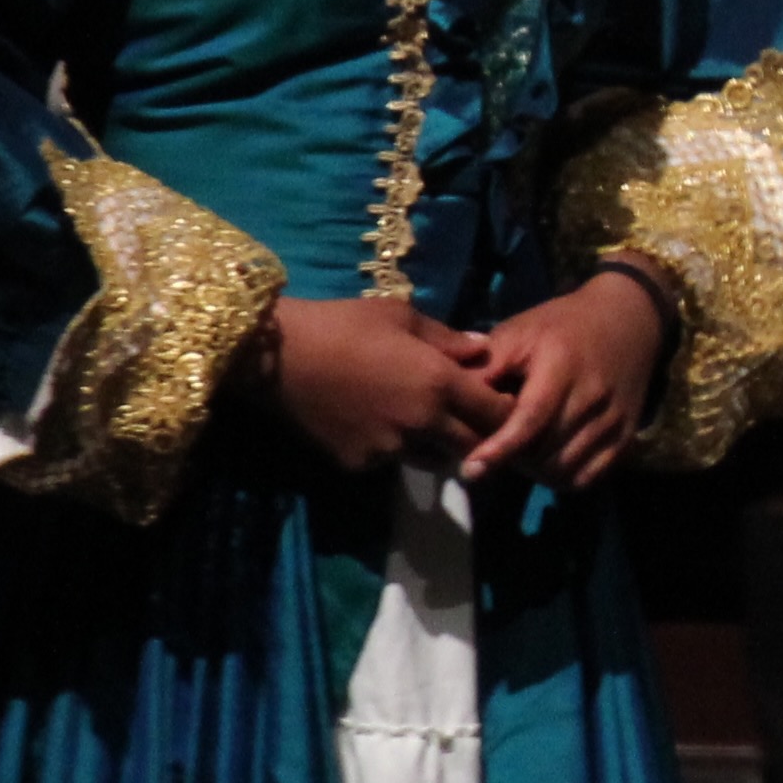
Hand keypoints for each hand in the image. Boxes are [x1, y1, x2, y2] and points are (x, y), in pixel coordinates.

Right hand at [268, 295, 506, 472]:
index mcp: (439, 384)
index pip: (495, 413)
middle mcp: (422, 424)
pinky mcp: (361, 465)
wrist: (279, 356)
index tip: (501, 404)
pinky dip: (395, 449)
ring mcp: (390, 449)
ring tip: (425, 423)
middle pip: (471, 447)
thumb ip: (448, 339)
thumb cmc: (343, 324)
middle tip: (470, 421)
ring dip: (438, 447)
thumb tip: (482, 350)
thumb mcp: (401, 317)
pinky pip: (392, 461)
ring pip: (434, 459)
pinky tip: (378, 424)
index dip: (503, 410)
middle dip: (477, 437)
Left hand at [459, 268, 665, 494]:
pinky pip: (590, 476)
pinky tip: (547, 463)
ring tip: (517, 458)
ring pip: (566, 469)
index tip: (471, 469)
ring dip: (536, 473)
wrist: (628, 318)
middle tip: (490, 456)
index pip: (530, 420)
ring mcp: (613, 419)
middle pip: (546, 452)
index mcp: (561, 368)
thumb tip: (449, 400)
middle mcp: (592, 397)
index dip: (500, 449)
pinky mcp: (625, 435)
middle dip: (513, 462)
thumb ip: (486, 367)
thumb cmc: (562, 325)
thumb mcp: (519, 332)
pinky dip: (563, 478)